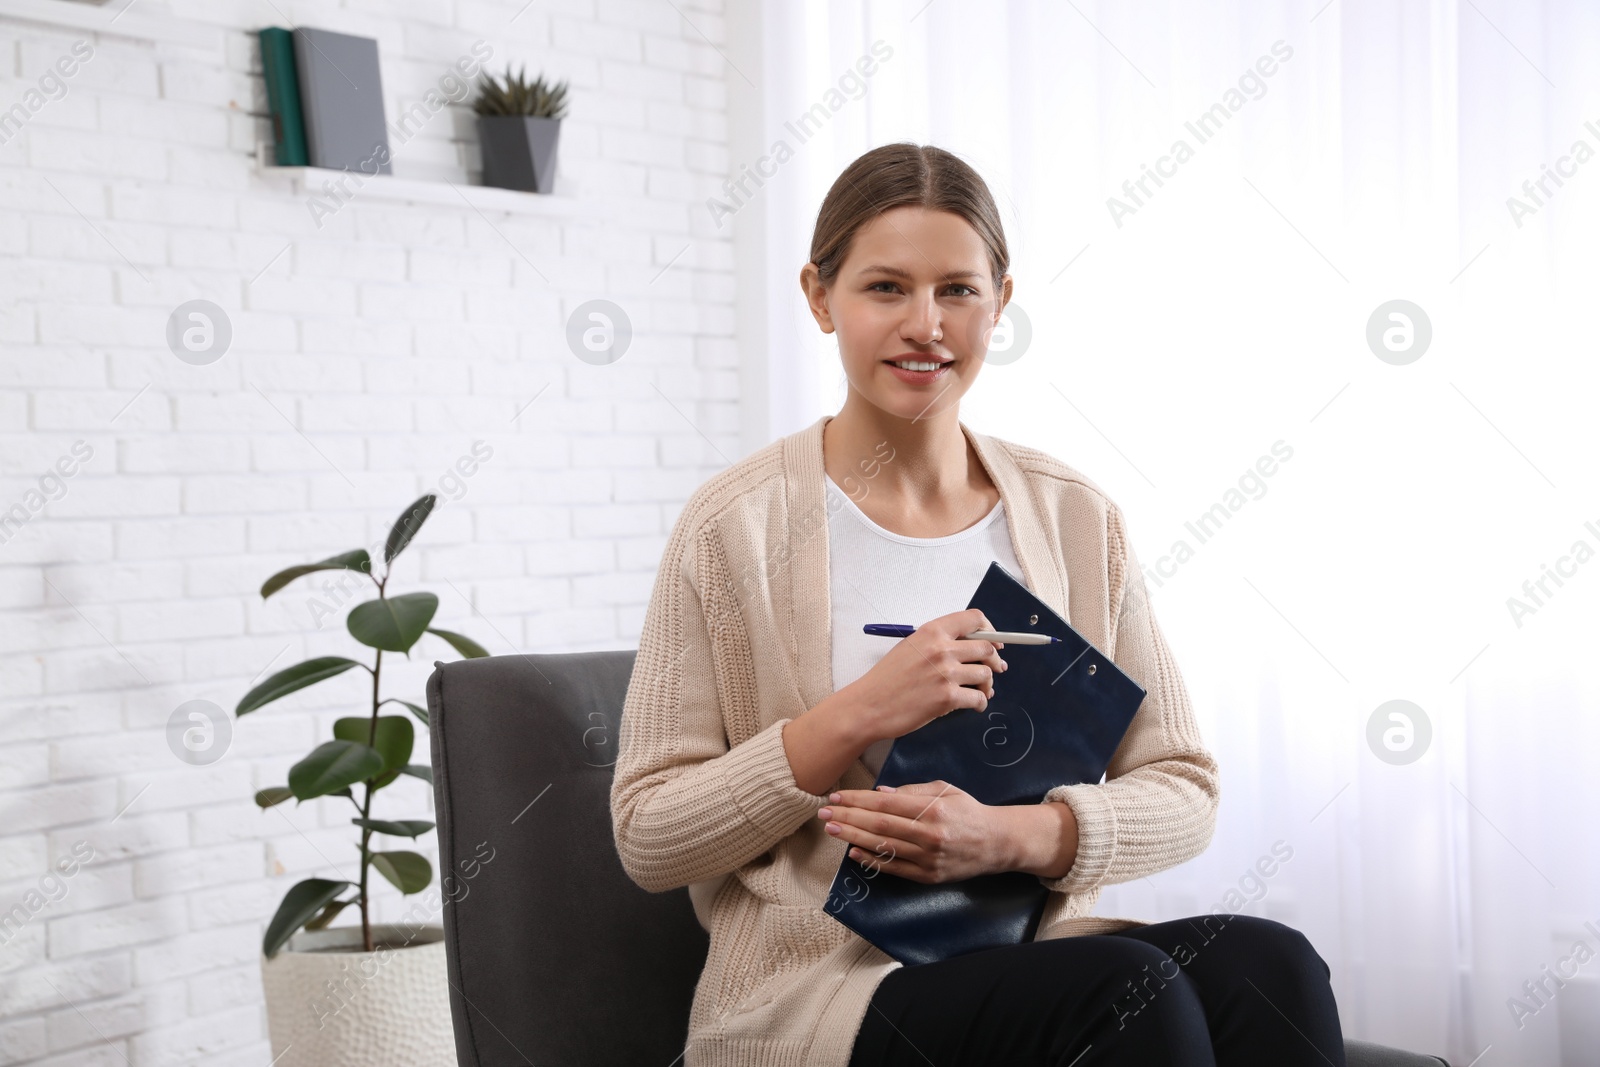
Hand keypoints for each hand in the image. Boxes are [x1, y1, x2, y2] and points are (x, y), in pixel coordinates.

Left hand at [816, 780, 1009, 883]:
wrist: (997, 843)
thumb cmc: (969, 811)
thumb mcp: (945, 790)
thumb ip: (912, 790)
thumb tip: (879, 794)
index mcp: (932, 809)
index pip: (885, 804)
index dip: (857, 800)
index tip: (836, 796)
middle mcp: (929, 835)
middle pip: (878, 826)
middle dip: (847, 818)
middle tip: (824, 813)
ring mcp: (928, 858)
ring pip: (883, 847)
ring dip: (853, 838)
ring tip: (832, 830)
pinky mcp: (929, 876)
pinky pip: (894, 869)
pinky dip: (872, 861)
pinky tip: (853, 853)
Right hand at [840, 608, 1007, 744]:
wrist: (869, 705)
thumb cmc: (887, 679)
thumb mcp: (911, 646)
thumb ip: (938, 642)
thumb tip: (970, 646)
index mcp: (932, 631)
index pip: (974, 619)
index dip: (990, 630)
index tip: (994, 641)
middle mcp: (942, 649)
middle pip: (987, 648)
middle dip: (995, 660)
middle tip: (996, 669)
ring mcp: (946, 673)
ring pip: (986, 674)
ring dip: (987, 685)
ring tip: (981, 691)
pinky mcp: (947, 697)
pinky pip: (979, 698)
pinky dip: (980, 703)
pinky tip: (974, 704)